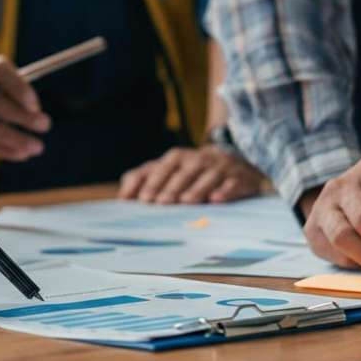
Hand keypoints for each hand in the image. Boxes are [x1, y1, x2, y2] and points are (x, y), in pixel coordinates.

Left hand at [118, 146, 265, 203]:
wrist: (233, 163)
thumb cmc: (190, 172)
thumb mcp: (167, 170)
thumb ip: (142, 179)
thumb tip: (122, 197)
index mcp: (178, 157)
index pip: (164, 168)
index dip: (153, 182)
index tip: (144, 199)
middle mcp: (199, 159)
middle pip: (184, 172)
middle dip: (172, 187)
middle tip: (161, 202)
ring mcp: (220, 168)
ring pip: (207, 177)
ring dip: (196, 189)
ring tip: (185, 201)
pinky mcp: (239, 178)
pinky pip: (232, 184)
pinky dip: (225, 191)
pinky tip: (216, 199)